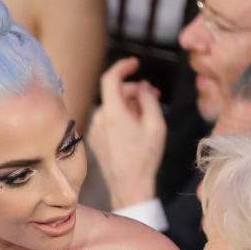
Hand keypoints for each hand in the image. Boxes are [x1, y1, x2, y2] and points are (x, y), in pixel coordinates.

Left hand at [87, 57, 166, 209]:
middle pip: (114, 93)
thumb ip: (149, 99)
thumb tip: (143, 87)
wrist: (129, 186)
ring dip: (129, 104)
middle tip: (154, 94)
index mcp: (112, 112)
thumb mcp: (155, 125)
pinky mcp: (95, 139)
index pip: (110, 78)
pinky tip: (135, 127)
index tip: (135, 63)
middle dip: (134, 89)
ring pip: (112, 106)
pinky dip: (121, 116)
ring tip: (147, 113)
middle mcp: (99, 118)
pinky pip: (108, 119)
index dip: (123, 66)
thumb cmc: (145, 158)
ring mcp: (95, 129)